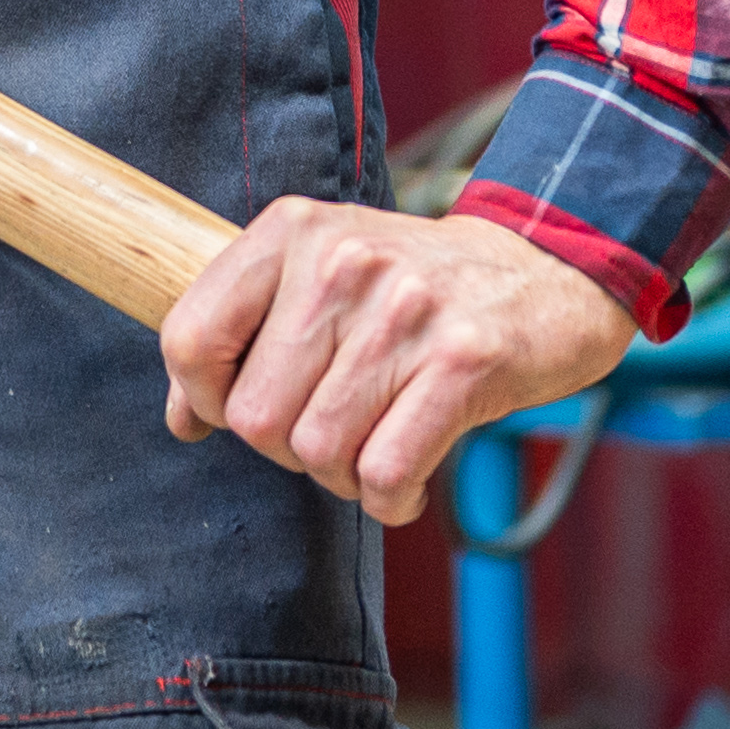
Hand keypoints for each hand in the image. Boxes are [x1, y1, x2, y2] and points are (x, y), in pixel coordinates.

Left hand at [158, 199, 633, 526]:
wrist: (547, 267)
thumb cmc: (414, 289)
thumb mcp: (319, 277)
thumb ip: (243, 336)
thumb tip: (182, 419)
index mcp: (292, 230)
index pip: (190, 337)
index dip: (202, 398)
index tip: (236, 411)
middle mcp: (342, 261)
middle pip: (253, 415)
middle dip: (283, 450)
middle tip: (328, 434)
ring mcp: (405, 310)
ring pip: (317, 450)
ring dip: (341, 477)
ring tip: (371, 451)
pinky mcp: (465, 360)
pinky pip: (386, 471)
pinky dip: (389, 498)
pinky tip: (405, 480)